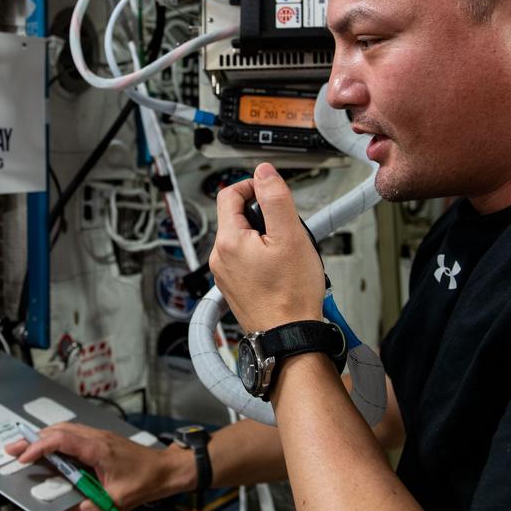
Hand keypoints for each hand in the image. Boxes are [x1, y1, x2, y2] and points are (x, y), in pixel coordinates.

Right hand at [4, 423, 193, 510]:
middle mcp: (96, 437)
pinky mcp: (101, 440)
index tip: (23, 457)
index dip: (39, 447)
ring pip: (65, 429)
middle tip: (13, 449)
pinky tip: (50, 451)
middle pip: (58, 430)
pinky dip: (56, 439)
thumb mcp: (115, 501)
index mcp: (97, 448)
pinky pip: (73, 434)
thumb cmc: (146, 480)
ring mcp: (99, 436)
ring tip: (25, 449)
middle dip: (33, 439)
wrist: (166, 469)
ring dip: (43, 438)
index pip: (61, 440)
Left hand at [209, 163, 324, 333]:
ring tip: (286, 251)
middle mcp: (220, 258)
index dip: (250, 185)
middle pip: (235, 218)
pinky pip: (245, 261)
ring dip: (263, 237)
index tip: (269, 189)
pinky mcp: (235, 289)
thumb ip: (275, 199)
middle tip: (286, 226)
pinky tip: (281, 269)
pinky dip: (261, 256)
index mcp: (228, 241)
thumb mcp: (290, 236)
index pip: (228, 194)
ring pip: (242, 240)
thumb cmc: (291, 295)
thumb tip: (263, 173)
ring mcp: (225, 276)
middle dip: (260, 214)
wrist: (289, 337)